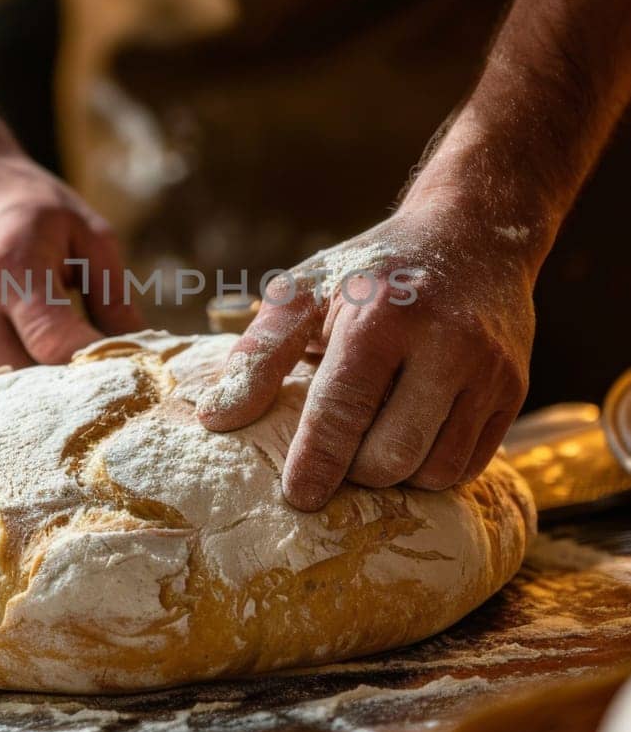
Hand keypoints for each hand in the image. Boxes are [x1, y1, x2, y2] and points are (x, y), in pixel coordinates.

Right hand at [0, 122, 143, 375]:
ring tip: (62, 342)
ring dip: (41, 377)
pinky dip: (14, 363)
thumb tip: (143, 355)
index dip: (97, 366)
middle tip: (106, 374)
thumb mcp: (84, 231)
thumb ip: (114, 296)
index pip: (55, 345)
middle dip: (70, 385)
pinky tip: (20, 330)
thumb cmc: (25, 204)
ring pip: (8, 385)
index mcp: (10, 268)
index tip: (132, 370)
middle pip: (29, 380)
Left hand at [197, 193, 534, 509]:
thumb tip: (217, 420)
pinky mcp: (515, 390)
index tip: (297, 498)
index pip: (343, 411)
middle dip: (356, 471)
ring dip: (398, 475)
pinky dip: (435, 468)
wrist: (474, 233)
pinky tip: (414, 438)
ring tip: (376, 443)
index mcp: (382, 317)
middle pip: (393, 455)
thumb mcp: (306, 290)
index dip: (315, 463)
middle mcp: (445, 344)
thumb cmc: (374, 268)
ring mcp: (489, 371)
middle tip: (338, 455)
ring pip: (436, 471)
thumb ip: (259, 354)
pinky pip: (471, 464)